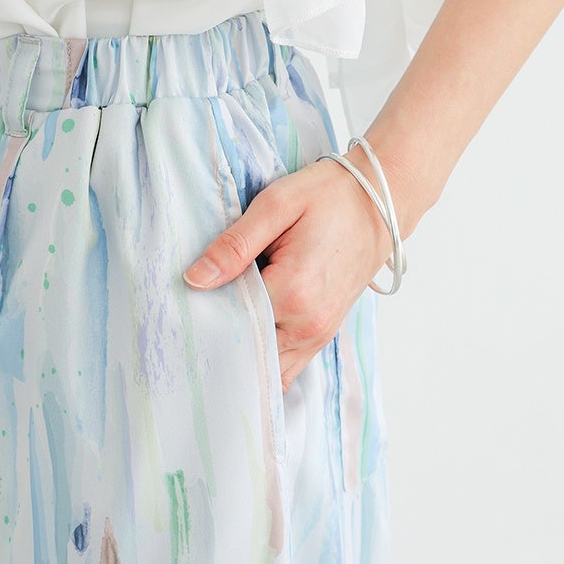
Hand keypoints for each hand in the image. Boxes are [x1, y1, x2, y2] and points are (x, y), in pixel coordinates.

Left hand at [182, 152, 396, 393]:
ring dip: (240, 352)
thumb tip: (194, 280)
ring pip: (266, 368)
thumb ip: (234, 245)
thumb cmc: (330, 196)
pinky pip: (286, 366)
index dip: (202, 313)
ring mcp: (318, 334)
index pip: (229, 322)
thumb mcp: (277, 205)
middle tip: (192, 320)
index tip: (182, 304)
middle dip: (217, 339)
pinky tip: (242, 335)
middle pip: (245, 351)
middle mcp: (307, 324)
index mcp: (292, 292)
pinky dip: (263, 357)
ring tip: (215, 328)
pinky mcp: (323, 334)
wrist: (381, 200)